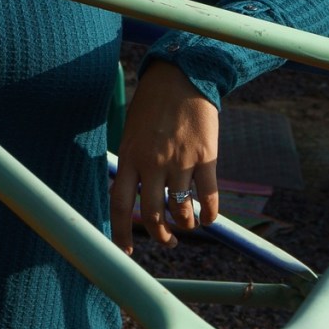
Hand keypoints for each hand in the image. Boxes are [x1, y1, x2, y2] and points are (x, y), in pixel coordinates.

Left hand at [110, 61, 219, 252]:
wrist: (181, 77)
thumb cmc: (153, 105)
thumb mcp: (132, 132)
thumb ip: (133, 162)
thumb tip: (134, 194)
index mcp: (129, 157)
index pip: (120, 204)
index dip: (121, 232)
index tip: (125, 251)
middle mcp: (152, 163)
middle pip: (153, 214)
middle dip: (160, 235)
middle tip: (167, 241)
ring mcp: (179, 161)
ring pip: (181, 210)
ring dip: (185, 225)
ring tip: (187, 225)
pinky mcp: (205, 157)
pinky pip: (207, 196)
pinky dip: (209, 213)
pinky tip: (208, 218)